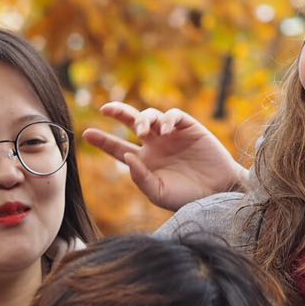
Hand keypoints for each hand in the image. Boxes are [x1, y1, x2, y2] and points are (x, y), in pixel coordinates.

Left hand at [83, 102, 247, 211]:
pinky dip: (167, 118)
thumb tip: (127, 157)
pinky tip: (164, 130)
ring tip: (143, 130)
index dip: (103, 140)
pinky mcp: (189, 128)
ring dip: (143, 118)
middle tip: (105, 109)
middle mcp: (155, 144)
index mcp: (144, 161)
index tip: (87, 134)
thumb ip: (140, 177)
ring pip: (150, 115)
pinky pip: (174, 115)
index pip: (118, 147)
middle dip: (118, 112)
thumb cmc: (187, 197)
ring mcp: (171, 135)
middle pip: (131, 121)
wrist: (217, 192)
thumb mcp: (158, 193)